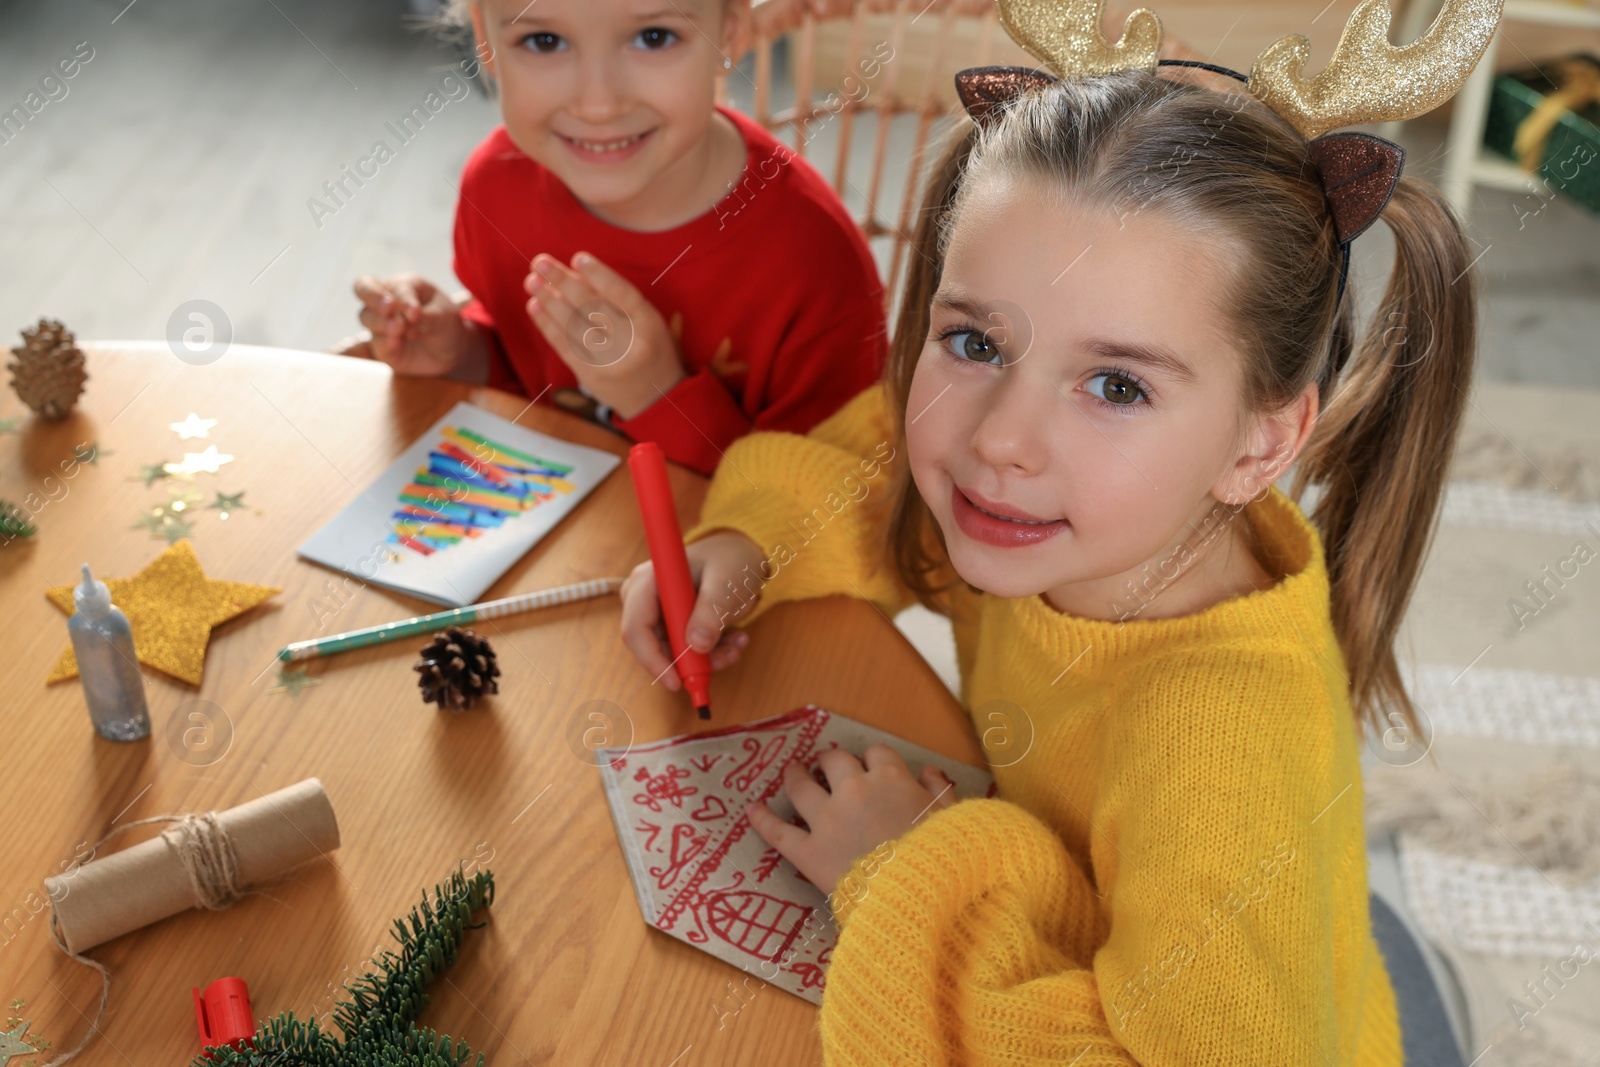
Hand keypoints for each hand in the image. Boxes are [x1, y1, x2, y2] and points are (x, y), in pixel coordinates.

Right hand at [353, 273, 473, 375]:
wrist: (452, 351)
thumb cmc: (445, 323)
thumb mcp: (443, 315)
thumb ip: (425, 315)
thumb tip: (408, 317)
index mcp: (401, 286)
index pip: (394, 284)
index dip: (402, 298)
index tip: (416, 312)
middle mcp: (385, 302)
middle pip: (363, 289)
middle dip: (373, 296)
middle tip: (389, 307)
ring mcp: (381, 324)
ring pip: (367, 317)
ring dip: (381, 322)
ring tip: (400, 328)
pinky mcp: (383, 348)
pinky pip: (377, 343)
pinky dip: (385, 342)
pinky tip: (396, 343)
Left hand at [524, 251, 686, 418]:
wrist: (654, 398)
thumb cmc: (648, 347)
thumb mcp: (646, 321)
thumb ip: (617, 298)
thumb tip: (574, 271)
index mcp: (649, 325)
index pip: (622, 294)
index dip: (599, 275)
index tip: (577, 257)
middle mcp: (630, 343)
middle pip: (592, 308)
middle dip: (563, 282)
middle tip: (540, 262)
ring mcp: (609, 362)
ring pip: (574, 326)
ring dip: (548, 300)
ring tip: (531, 281)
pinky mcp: (590, 375)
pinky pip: (565, 346)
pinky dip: (547, 325)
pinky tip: (534, 306)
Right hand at [619, 530, 766, 689]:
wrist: (741, 552)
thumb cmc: (729, 557)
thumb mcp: (725, 580)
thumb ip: (711, 611)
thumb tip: (697, 645)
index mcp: (647, 581)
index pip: (635, 628)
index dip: (652, 659)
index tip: (677, 682)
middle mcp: (645, 599)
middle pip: (653, 646)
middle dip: (689, 661)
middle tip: (724, 658)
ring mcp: (658, 612)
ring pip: (674, 653)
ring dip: (708, 658)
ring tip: (737, 645)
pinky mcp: (673, 624)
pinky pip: (686, 650)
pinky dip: (712, 653)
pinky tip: (735, 640)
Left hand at [747, 746, 958, 896]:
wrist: (920, 898)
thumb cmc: (943, 858)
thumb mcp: (953, 819)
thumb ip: (940, 791)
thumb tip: (930, 773)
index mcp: (891, 779)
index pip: (877, 754)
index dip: (874, 760)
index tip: (873, 768)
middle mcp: (854, 790)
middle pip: (835, 761)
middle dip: (831, 761)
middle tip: (827, 765)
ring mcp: (827, 820)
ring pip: (801, 786)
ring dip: (795, 775)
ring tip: (792, 772)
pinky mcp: (808, 852)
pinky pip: (778, 832)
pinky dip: (762, 819)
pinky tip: (751, 810)